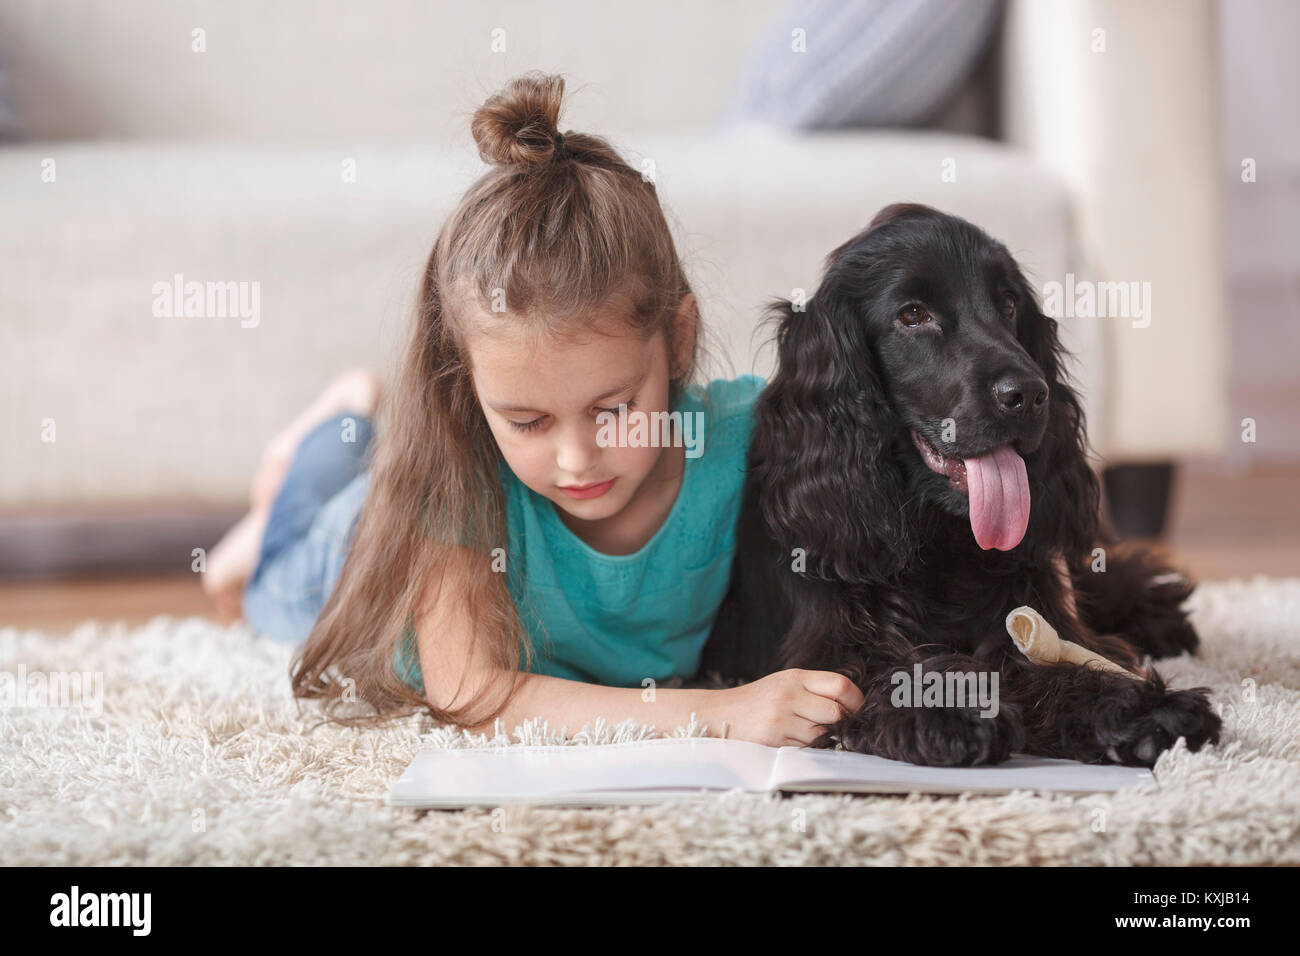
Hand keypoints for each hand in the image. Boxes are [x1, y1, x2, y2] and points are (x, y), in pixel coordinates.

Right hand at [712, 669, 864, 746]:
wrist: (719, 715)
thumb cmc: (757, 702)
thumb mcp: (784, 684)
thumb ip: (815, 690)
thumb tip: (853, 707)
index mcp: (795, 677)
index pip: (840, 685)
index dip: (856, 701)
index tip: (856, 710)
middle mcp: (789, 695)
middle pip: (836, 713)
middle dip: (838, 723)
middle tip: (827, 725)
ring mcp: (780, 718)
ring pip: (821, 736)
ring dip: (817, 738)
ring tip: (797, 731)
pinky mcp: (773, 740)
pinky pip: (803, 749)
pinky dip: (801, 748)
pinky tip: (786, 740)